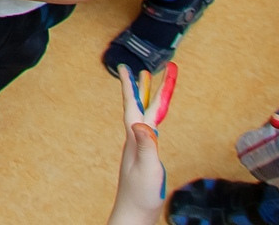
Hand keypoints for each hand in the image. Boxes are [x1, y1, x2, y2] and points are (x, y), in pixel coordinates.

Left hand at [110, 65, 173, 223]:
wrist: (134, 215)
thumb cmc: (140, 195)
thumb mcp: (147, 169)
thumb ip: (146, 146)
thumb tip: (141, 123)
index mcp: (135, 139)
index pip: (133, 107)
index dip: (130, 87)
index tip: (126, 68)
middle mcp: (135, 141)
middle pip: (140, 108)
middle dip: (144, 88)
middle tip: (147, 70)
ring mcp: (139, 149)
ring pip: (144, 117)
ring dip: (147, 100)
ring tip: (148, 86)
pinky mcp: (144, 158)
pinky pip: (148, 130)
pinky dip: (151, 118)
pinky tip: (152, 122)